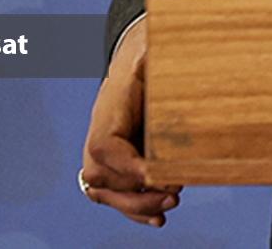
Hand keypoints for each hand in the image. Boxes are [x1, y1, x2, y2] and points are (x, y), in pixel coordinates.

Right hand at [81, 19, 182, 225]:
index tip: (156, 175)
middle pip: (105, 181)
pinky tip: (158, 218)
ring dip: (139, 206)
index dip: (128, 167)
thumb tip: (148, 53)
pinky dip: (136, 212)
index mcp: (104, 117)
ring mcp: (103, 161)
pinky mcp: (116, 172)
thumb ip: (147, 58)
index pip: (104, 149)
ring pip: (110, 195)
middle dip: (138, 194)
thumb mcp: (148, 57)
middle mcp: (97, 144)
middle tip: (174, 192)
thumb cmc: (144, 62)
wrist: (135, 68)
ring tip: (170, 205)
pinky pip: (117, 198)